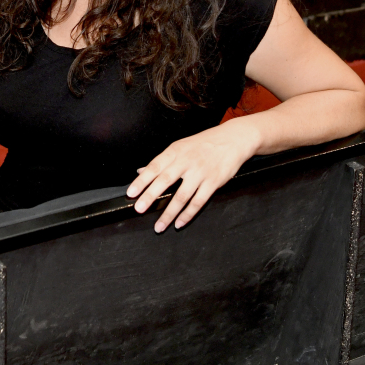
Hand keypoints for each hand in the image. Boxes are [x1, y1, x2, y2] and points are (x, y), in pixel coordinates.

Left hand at [126, 118, 260, 231]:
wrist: (233, 139)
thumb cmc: (205, 143)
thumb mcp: (181, 146)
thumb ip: (162, 161)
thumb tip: (141, 171)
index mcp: (176, 151)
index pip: (155, 166)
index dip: (142, 181)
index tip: (131, 193)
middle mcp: (187, 161)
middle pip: (165, 180)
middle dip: (150, 196)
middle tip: (139, 209)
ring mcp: (201, 172)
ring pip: (182, 196)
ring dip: (169, 213)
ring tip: (159, 226)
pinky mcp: (214, 182)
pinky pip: (198, 202)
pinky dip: (188, 214)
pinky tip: (179, 223)